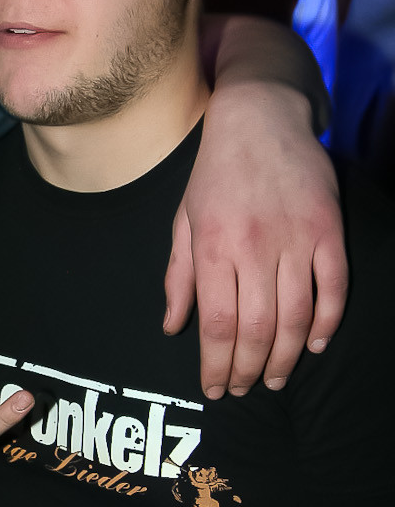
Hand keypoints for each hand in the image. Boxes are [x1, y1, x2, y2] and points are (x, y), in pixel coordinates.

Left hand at [165, 84, 347, 397]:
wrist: (259, 117)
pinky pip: (333, 287)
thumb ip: (178, 277)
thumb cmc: (214, 174)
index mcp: (213, 246)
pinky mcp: (328, 229)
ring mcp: (296, 238)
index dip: (216, 364)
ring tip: (276, 379)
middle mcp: (254, 246)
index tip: (215, 388)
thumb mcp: (184, 221)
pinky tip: (315, 345)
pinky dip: (327, 321)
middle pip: (257, 329)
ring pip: (296, 316)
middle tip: (244, 390)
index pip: (216, 323)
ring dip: (287, 357)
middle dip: (249, 369)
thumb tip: (172, 328)